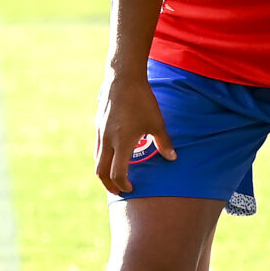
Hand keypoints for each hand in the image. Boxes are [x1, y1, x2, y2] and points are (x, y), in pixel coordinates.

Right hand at [95, 68, 171, 195]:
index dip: (123, 184)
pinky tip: (114, 156)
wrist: (123, 79)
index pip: (117, 173)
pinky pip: (97, 148)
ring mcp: (100, 133)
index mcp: (121, 143)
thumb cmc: (142, 101)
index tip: (132, 188)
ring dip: (105, 171)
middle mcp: (106, 141)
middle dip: (109, 184)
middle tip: (119, 191)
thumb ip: (164, 142)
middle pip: (100, 171)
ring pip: (97, 159)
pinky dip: (103, 158)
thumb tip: (172, 158)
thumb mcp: (157, 123)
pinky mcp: (98, 125)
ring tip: (116, 176)